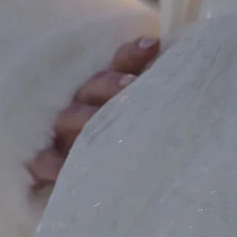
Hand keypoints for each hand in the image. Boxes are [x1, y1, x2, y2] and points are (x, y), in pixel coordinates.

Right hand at [25, 33, 159, 197]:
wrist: (96, 190)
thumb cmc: (129, 146)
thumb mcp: (145, 121)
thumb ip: (161, 102)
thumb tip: (193, 83)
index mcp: (110, 91)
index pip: (120, 64)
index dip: (133, 54)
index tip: (153, 45)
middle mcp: (85, 106)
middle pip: (93, 87)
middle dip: (110, 84)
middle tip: (131, 85)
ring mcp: (63, 134)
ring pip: (68, 118)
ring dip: (85, 117)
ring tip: (100, 122)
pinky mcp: (46, 163)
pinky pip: (43, 160)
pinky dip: (51, 162)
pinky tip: (63, 168)